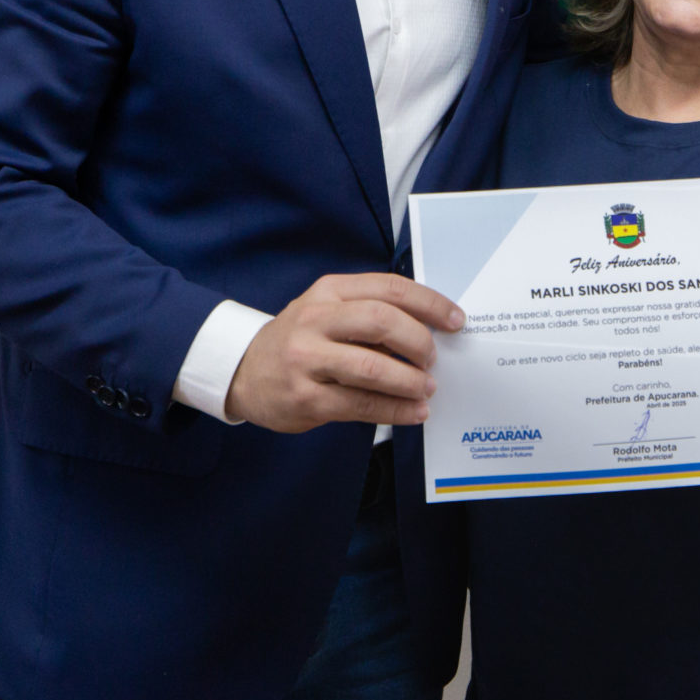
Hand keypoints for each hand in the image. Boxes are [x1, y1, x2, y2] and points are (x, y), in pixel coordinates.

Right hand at [224, 274, 464, 433]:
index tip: (456, 321)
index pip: (390, 288)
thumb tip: (431, 328)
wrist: (243, 371)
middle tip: (433, 360)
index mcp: (329, 292)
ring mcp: (307, 360)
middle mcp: (316, 320)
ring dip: (411, 382)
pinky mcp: (307, 398)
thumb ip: (370, 311)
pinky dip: (396, 410)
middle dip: (420, 343)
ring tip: (427, 389)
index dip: (430, 304)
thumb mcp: (327, 309)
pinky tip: (413, 412)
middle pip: (383, 322)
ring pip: (373, 368)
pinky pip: (362, 404)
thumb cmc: (299, 339)